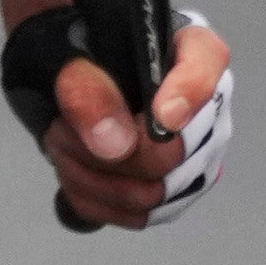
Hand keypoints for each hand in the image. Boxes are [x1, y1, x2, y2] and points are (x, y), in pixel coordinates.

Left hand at [31, 11, 234, 232]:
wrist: (66, 76)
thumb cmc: (74, 49)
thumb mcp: (65, 53)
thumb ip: (86, 86)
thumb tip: (114, 145)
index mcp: (188, 49)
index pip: (206, 65)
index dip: (189, 92)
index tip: (163, 115)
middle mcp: (204, 108)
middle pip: (172, 154)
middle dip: (104, 152)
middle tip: (59, 129)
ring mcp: (194, 156)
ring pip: (152, 194)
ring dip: (90, 176)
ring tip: (59, 143)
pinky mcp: (172, 192)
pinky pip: (135, 215)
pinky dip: (92, 198)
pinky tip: (71, 168)